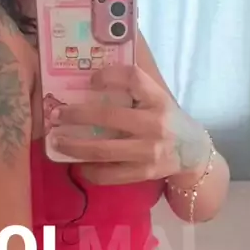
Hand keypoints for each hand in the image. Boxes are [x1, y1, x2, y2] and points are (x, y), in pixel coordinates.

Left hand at [49, 64, 210, 184]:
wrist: (193, 154)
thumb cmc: (167, 121)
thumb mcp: (158, 100)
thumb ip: (133, 91)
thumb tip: (89, 80)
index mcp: (158, 100)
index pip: (134, 78)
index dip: (109, 75)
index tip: (90, 80)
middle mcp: (155, 124)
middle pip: (108, 116)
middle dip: (76, 115)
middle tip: (55, 115)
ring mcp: (149, 152)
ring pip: (103, 150)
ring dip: (74, 146)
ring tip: (56, 141)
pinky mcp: (143, 173)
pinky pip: (109, 174)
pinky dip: (89, 170)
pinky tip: (78, 164)